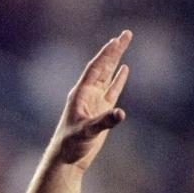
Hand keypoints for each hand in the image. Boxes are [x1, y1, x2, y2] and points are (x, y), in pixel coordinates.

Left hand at [51, 31, 131, 169]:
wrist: (67, 159)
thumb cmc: (71, 145)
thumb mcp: (87, 132)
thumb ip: (104, 122)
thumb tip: (120, 113)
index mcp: (81, 94)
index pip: (96, 68)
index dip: (106, 54)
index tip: (116, 40)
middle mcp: (87, 94)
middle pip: (103, 67)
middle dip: (114, 50)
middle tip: (127, 33)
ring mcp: (95, 102)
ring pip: (108, 75)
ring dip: (116, 60)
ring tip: (124, 43)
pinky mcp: (101, 111)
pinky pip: (112, 91)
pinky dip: (118, 79)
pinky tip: (124, 69)